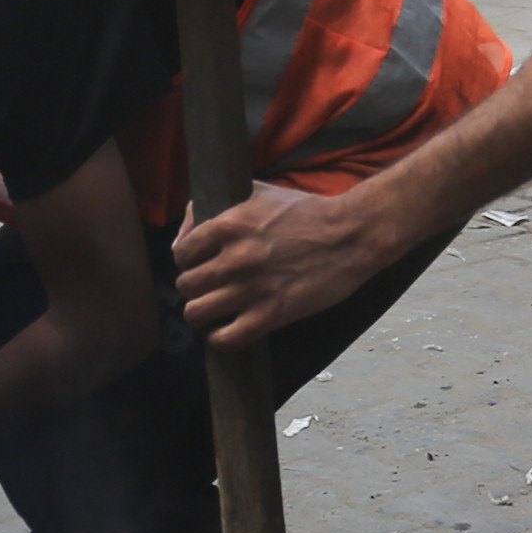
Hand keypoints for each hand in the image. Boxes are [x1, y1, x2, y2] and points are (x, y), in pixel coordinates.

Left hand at [175, 178, 399, 351]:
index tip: (199, 266)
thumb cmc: (308, 212)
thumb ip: (222, 205)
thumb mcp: (259, 193)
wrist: (351, 235)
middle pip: (186, 285)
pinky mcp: (271, 314)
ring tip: (217, 311)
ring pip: (197, 313)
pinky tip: (232, 329)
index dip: (187, 261)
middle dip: (196, 288)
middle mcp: (234, 258)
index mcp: (228, 224)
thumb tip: (191, 224)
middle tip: (211, 288)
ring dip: (204, 314)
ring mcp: (252, 288)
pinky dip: (222, 338)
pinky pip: (226, 339)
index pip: (180, 253)